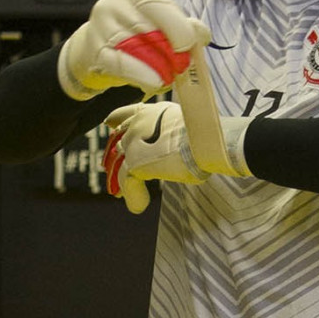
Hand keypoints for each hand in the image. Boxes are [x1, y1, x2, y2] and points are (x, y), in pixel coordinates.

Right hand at [58, 0, 209, 100]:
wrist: (93, 51)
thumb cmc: (131, 37)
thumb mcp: (155, 25)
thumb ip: (180, 26)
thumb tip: (203, 35)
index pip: (157, 4)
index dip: (176, 25)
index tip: (190, 45)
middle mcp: (113, 5)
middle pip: (145, 26)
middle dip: (168, 49)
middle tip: (182, 66)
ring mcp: (100, 27)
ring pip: (133, 46)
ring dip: (156, 65)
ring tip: (168, 78)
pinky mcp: (95, 52)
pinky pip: (120, 64)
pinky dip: (140, 74)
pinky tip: (153, 83)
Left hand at [103, 102, 250, 213]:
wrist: (209, 141)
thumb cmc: (209, 136)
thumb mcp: (187, 127)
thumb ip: (171, 132)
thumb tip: (174, 150)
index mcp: (152, 111)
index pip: (127, 113)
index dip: (117, 120)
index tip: (110, 124)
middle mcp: (139, 121)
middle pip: (119, 140)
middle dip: (115, 156)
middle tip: (109, 168)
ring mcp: (134, 141)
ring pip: (119, 162)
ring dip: (119, 178)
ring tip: (118, 192)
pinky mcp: (135, 161)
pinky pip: (125, 181)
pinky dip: (133, 196)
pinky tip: (138, 206)